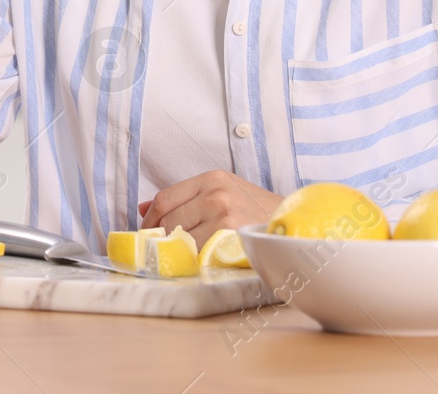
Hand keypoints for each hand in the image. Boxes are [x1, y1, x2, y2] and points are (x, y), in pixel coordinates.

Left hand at [137, 170, 280, 244]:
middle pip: (170, 221)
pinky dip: (196, 258)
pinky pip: (200, 252)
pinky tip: (201, 259)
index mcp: (212, 178)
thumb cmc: (256, 209)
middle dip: (164, 237)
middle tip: (167, 248)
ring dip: (180, 250)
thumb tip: (143, 208)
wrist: (294, 224)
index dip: (150, 220)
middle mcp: (217, 194)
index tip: (149, 232)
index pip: (164, 199)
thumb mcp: (223, 191)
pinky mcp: (233, 238)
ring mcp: (225, 216)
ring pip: (183, 239)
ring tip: (188, 253)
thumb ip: (184, 197)